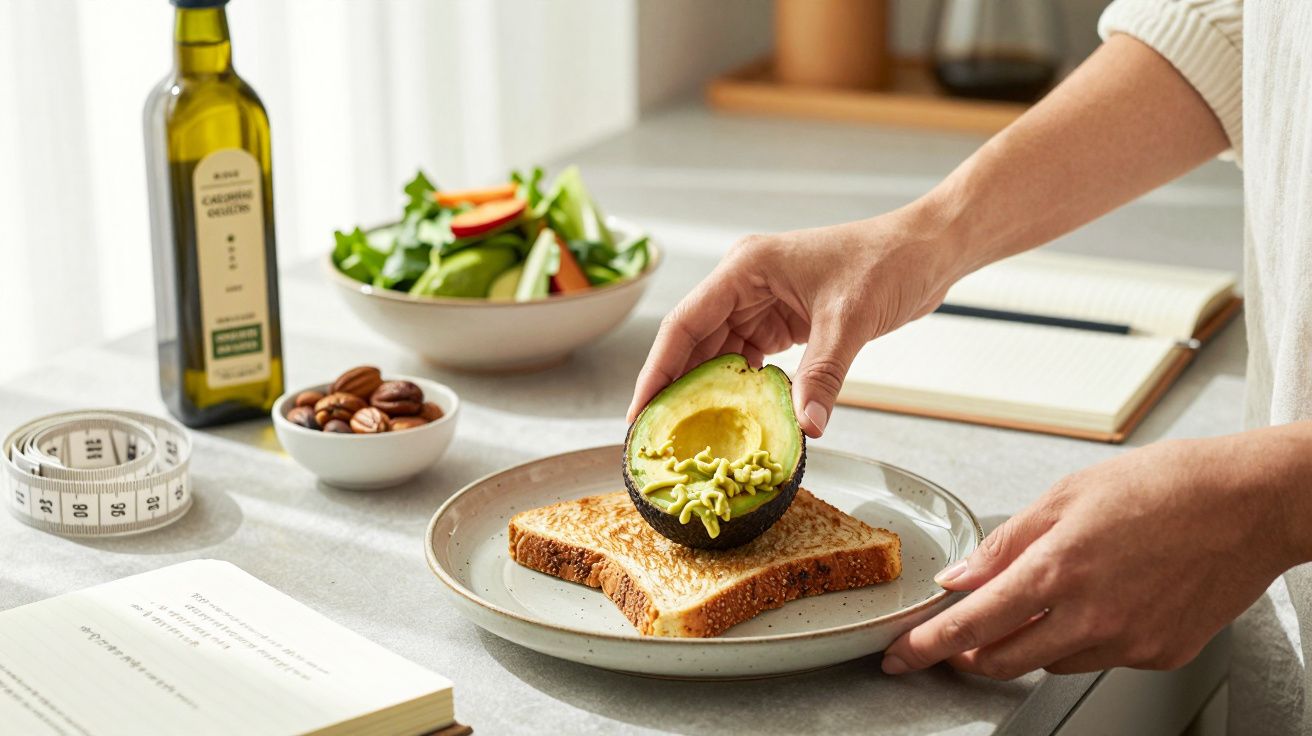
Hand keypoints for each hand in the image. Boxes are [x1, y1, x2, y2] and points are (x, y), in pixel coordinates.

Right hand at [626, 214, 961, 435]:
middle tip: (655, 438)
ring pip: (718, 353)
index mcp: (746, 268)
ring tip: (685, 436)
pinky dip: (741, 387)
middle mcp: (745, 282)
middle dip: (674, 388)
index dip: (656, 371)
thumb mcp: (850, 320)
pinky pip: (749, 358)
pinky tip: (731, 419)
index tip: (639, 413)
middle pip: (693, 341)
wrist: (927, 250)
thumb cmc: (888, 263)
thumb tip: (808, 430)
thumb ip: (823, 375)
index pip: (685, 323)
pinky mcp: (783, 319)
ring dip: (705, 391)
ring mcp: (762, 300)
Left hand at [882, 434, 1303, 678]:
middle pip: (1003, 660)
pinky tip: (1102, 600)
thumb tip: (960, 576)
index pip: (971, 625)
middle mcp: (1091, 617)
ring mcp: (1128, 642)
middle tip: (957, 638)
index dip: (927, 646)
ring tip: (1049, 596)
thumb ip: (1006, 542)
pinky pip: (1100, 658)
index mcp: (1058, 570)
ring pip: (1051, 662)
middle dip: (970, 653)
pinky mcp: (1160, 653)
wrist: (1250, 503)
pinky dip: (1084, 638)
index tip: (900, 658)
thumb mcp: (1066, 494)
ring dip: (1030, 642)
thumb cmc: (1165, 485)